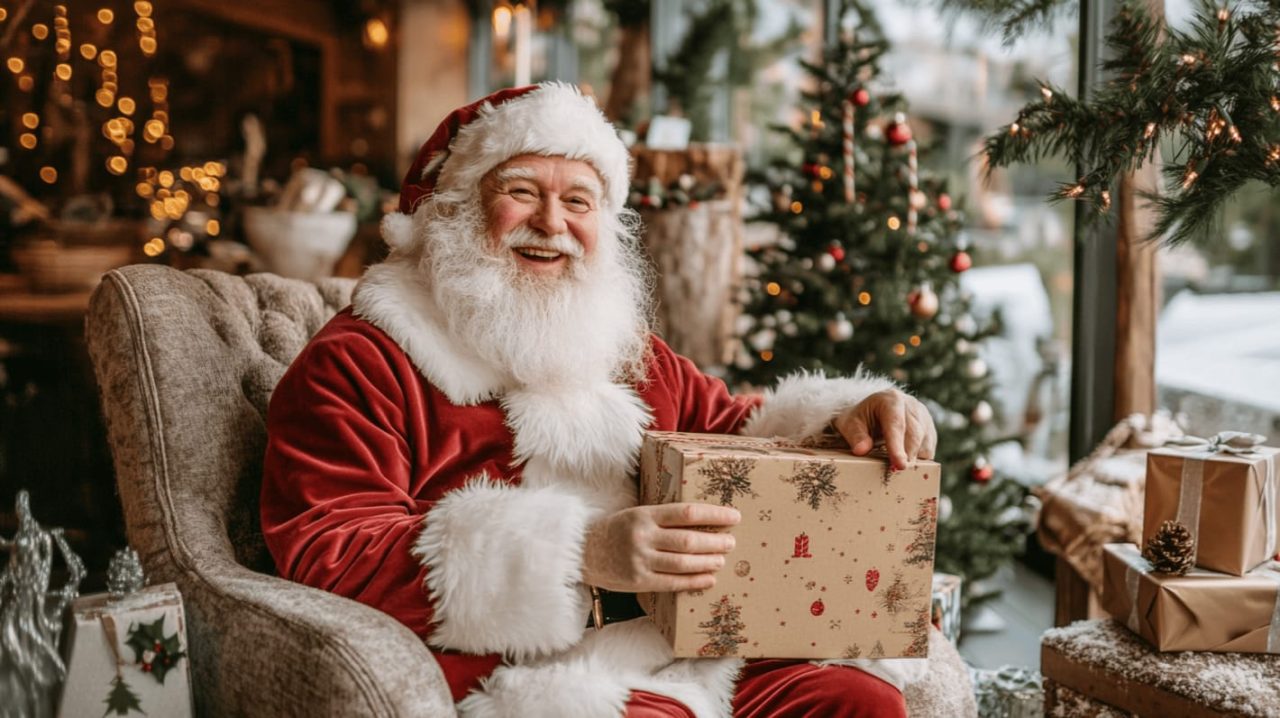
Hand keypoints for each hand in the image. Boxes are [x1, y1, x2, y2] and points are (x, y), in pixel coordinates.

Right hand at [581, 503, 738, 592]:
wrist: (583, 552)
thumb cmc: (617, 530)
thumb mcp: (637, 515)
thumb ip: (664, 519)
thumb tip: (703, 522)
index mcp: (645, 515)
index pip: (687, 513)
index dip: (714, 514)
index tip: (734, 516)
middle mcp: (643, 537)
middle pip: (689, 540)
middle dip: (715, 541)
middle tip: (731, 542)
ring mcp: (640, 560)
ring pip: (683, 563)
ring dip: (708, 562)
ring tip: (722, 559)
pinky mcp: (638, 581)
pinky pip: (673, 583)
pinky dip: (694, 581)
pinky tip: (709, 578)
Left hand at [832, 389, 936, 470]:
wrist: (873, 410)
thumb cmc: (861, 418)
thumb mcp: (850, 423)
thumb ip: (855, 436)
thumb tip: (862, 450)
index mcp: (891, 400)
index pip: (896, 424)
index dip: (898, 446)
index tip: (899, 464)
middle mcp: (911, 405)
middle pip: (914, 434)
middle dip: (907, 456)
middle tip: (897, 473)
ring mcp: (923, 416)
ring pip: (924, 442)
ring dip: (913, 459)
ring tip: (898, 469)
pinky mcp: (929, 429)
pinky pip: (928, 448)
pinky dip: (919, 460)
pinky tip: (905, 463)